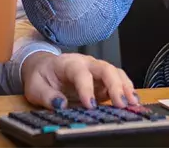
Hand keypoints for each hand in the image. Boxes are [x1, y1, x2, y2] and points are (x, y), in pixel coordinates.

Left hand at [21, 52, 138, 109]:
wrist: (44, 67)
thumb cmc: (41, 76)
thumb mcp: (35, 87)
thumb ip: (47, 96)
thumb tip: (61, 104)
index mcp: (68, 63)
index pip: (80, 73)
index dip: (86, 88)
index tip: (89, 105)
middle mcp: (86, 63)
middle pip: (105, 68)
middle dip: (115, 85)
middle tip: (121, 103)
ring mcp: (96, 70)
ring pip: (115, 73)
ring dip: (125, 87)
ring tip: (133, 103)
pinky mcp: (102, 79)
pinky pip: (118, 81)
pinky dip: (126, 90)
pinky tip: (132, 102)